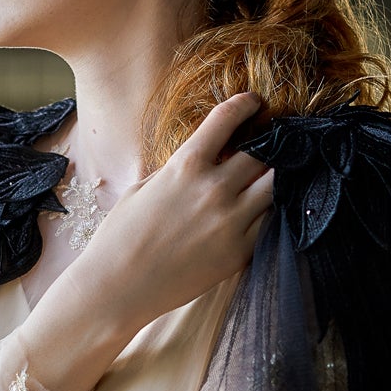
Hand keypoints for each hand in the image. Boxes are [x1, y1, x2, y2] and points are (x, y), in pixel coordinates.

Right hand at [76, 93, 272, 335]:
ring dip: (272, 178)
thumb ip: (179, 171)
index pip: (227, 120)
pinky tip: (258, 210)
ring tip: (266, 177)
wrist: (117, 288)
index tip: (255, 102)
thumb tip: (205, 161)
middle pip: (262, 153)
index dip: (246, 104)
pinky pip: (269, 222)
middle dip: (268, 144)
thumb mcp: (143, 188)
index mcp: (185, 166)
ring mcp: (231, 222)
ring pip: (274, 186)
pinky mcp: (239, 252)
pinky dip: (267, 212)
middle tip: (270, 143)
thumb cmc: (120, 237)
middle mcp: (214, 190)